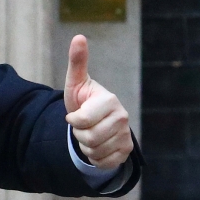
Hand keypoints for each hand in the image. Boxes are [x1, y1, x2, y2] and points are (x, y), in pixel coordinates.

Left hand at [64, 35, 131, 169]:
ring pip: (93, 151)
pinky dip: (94, 157)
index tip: (75, 113)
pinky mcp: (126, 152)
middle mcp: (123, 118)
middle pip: (88, 138)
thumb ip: (77, 61)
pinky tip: (96, 145)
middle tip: (82, 125)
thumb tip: (79, 37)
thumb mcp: (76, 82)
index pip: (81, 121)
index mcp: (110, 101)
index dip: (72, 120)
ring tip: (89, 133)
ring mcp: (126, 136)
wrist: (94, 121)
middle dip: (78, 133)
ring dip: (84, 145)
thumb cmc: (82, 99)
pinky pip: (102, 162)